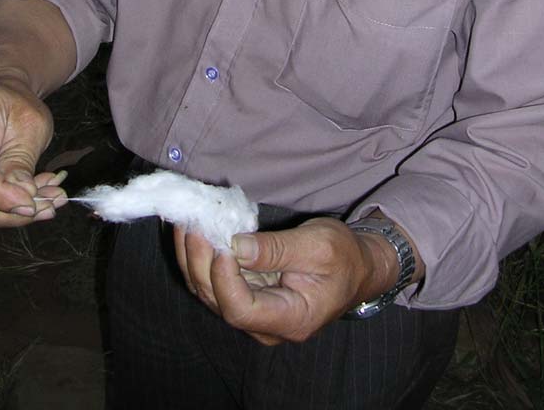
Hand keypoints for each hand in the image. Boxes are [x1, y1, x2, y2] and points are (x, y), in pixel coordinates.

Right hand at [0, 81, 67, 226]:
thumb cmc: (16, 104)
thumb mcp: (32, 125)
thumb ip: (22, 162)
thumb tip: (22, 198)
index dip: (1, 196)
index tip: (32, 205)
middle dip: (8, 212)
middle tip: (47, 208)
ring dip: (8, 212)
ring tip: (45, 200)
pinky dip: (1, 206)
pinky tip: (28, 196)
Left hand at [173, 217, 399, 344]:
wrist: (358, 267)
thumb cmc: (344, 256)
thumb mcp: (317, 245)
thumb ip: (276, 249)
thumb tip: (235, 245)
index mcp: (290, 318)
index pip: (240, 310)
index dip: (223, 278)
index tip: (220, 241)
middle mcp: (265, 324)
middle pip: (218, 300)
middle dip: (199, 259)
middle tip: (192, 220)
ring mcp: (253, 311)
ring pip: (209, 290)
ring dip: (192, 256)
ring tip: (185, 219)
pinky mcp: (246, 294)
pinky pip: (214, 280)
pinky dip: (201, 255)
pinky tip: (192, 229)